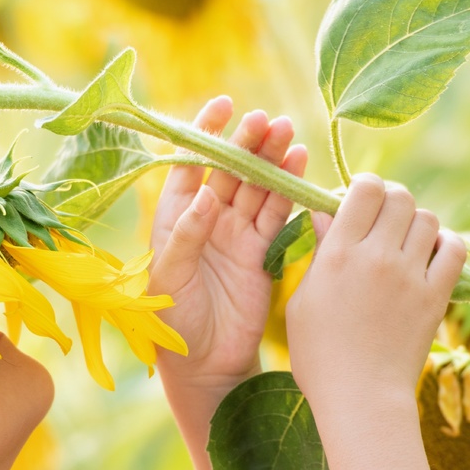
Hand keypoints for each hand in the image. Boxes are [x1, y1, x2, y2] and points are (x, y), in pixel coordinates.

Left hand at [149, 96, 308, 394]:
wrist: (204, 363)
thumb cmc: (173, 321)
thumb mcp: (169, 277)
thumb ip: (187, 234)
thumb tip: (206, 194)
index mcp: (174, 218)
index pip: (189, 165)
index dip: (205, 134)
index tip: (224, 106)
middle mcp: (206, 219)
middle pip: (229, 170)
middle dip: (248, 144)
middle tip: (267, 121)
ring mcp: (235, 234)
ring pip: (256, 187)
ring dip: (272, 161)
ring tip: (289, 135)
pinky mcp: (261, 252)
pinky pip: (276, 214)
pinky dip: (288, 191)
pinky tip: (300, 165)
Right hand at [286, 173, 465, 410]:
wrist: (361, 399)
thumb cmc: (319, 357)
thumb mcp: (302, 303)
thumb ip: (319, 254)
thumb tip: (327, 214)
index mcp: (338, 255)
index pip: (364, 189)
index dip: (363, 188)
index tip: (358, 205)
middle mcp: (377, 257)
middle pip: (400, 197)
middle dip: (391, 202)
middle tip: (383, 224)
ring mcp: (411, 276)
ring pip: (427, 219)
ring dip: (416, 224)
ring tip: (405, 245)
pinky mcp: (437, 296)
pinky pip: (455, 249)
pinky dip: (446, 245)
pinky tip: (430, 258)